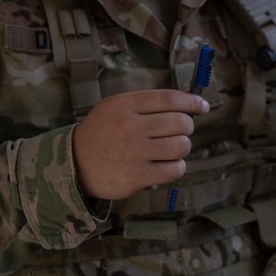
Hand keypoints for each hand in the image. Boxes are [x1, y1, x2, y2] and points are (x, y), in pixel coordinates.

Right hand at [72, 90, 208, 199]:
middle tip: (179, 130)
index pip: (169, 99)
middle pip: (180, 122)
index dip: (191, 101)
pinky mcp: (137, 177)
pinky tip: (167, 164)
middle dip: (187, 126)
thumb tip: (190, 104)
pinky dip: (177, 167)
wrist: (73, 165)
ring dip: (182, 146)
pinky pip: (175, 170)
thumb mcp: (115, 107)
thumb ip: (147, 103)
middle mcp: (128, 128)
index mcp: (123, 106)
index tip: (202, 106)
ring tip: (170, 148)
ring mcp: (133, 154)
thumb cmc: (102, 132)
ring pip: (181, 146)